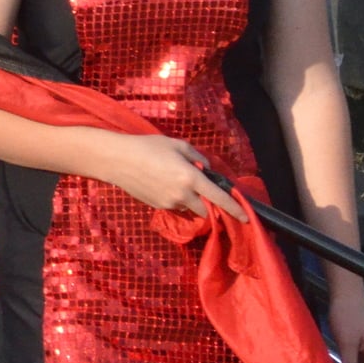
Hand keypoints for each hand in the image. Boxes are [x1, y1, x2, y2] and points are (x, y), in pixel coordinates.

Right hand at [94, 133, 246, 219]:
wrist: (117, 159)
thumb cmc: (148, 147)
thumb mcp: (177, 145)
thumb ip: (198, 158)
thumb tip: (206, 170)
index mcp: (191, 178)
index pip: (219, 198)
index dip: (235, 208)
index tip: (246, 217)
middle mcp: (182, 195)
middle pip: (206, 210)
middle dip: (209, 204)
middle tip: (203, 191)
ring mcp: (169, 203)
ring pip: (189, 208)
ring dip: (191, 201)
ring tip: (175, 182)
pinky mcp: (157, 206)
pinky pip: (174, 206)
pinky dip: (176, 200)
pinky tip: (162, 185)